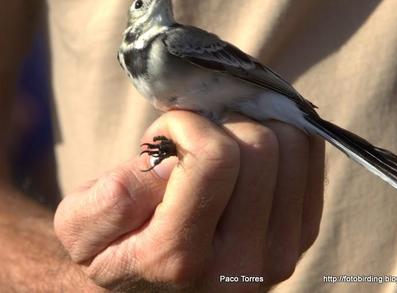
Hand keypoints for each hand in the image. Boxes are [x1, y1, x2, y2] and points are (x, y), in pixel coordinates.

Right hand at [54, 111, 323, 290]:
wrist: (151, 285)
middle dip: (220, 124)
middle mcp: (242, 264)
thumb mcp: (81, 226)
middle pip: (261, 146)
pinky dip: (279, 138)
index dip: (189, 124)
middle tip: (193, 141)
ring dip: (252, 129)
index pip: (216, 158)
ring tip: (219, 150)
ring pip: (293, 145)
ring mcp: (280, 252)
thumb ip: (115, 196)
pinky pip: (310, 158)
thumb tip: (175, 160)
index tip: (169, 132)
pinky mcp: (301, 235)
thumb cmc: (114, 246)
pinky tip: (247, 153)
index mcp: (181, 258)